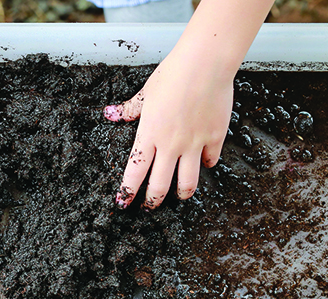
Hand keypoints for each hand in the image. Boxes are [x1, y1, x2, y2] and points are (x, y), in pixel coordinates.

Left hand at [105, 49, 232, 209]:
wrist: (205, 63)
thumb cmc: (174, 73)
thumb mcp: (147, 91)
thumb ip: (130, 108)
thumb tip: (112, 114)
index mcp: (150, 134)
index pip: (135, 171)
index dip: (128, 191)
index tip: (124, 202)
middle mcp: (171, 144)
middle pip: (160, 185)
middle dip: (153, 201)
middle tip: (150, 206)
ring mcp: (194, 143)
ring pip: (188, 183)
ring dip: (182, 193)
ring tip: (179, 196)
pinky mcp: (215, 138)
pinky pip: (211, 160)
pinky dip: (207, 164)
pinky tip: (204, 163)